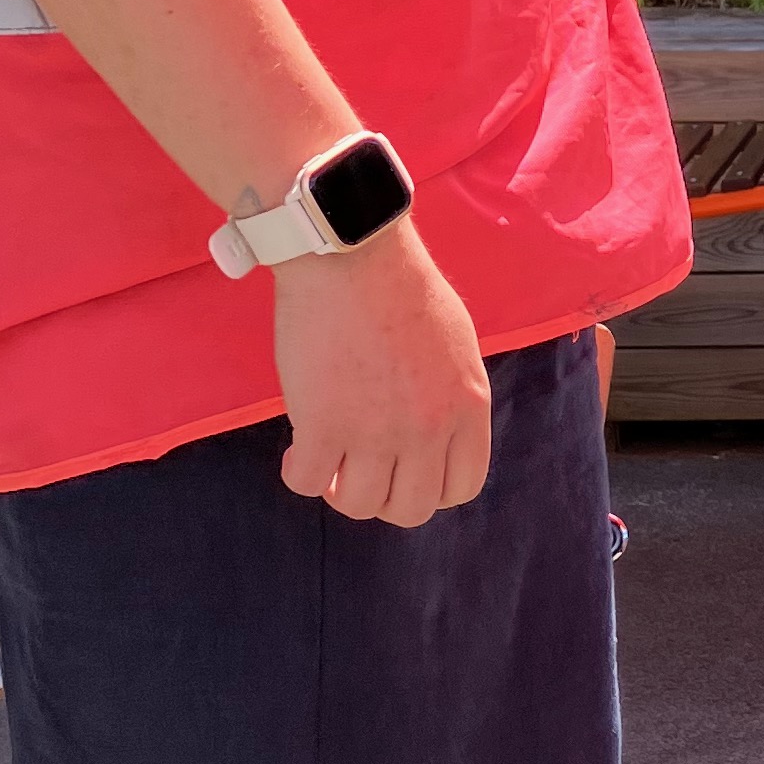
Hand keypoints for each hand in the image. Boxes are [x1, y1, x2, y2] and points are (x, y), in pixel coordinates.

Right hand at [271, 222, 493, 526]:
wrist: (351, 254)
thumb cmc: (399, 285)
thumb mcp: (455, 344)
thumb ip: (451, 394)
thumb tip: (438, 431)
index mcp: (468, 406)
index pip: (462, 487)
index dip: (429, 489)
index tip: (404, 473)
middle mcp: (428, 428)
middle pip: (411, 509)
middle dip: (384, 499)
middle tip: (361, 473)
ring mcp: (376, 432)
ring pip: (360, 505)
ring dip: (340, 491)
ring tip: (329, 464)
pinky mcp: (323, 426)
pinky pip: (308, 483)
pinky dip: (300, 475)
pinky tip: (296, 452)